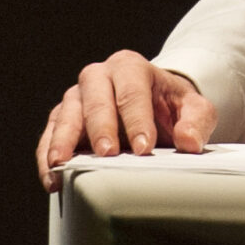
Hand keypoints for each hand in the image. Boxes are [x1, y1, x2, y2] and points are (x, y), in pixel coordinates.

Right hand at [37, 50, 215, 191]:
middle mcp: (99, 77)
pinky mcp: (63, 118)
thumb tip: (189, 142)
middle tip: (107, 154)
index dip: (137, 119)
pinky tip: (52, 177)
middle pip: (94, 98)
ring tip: (63, 165)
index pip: (132, 90)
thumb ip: (196, 121)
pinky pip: (49, 134)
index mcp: (130, 67)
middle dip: (100, 127)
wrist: (152, 107)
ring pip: (66, 114)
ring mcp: (77, 97)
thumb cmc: (170, 107)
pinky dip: (47, 155)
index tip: (144, 148)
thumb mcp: (194, 108)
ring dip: (63, 141)